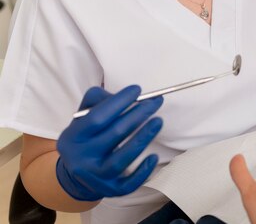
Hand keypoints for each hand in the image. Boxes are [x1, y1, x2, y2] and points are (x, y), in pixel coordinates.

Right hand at [56, 85, 163, 200]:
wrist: (78, 173)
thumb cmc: (87, 136)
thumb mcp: (83, 116)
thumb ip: (99, 99)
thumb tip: (128, 95)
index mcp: (72, 137)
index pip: (97, 118)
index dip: (118, 102)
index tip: (137, 89)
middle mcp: (81, 158)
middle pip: (114, 135)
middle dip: (137, 115)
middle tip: (155, 102)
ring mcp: (95, 176)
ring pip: (122, 159)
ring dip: (143, 138)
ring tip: (158, 121)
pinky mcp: (110, 189)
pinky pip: (128, 183)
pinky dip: (143, 171)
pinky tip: (154, 157)